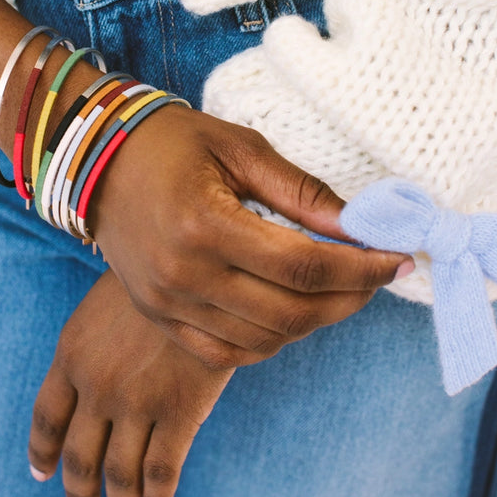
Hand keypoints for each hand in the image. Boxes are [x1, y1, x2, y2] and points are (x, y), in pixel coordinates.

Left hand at [28, 269, 233, 496]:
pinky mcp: (180, 410)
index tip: (43, 473)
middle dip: (79, 493)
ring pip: (120, 474)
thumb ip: (89, 348)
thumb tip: (83, 383)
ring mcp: (136, 401)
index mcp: (70, 355)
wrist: (196, 260)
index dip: (43, 453)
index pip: (46, 420)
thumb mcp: (103, 305)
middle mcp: (96, 385)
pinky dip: (157, 495)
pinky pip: (162, 471)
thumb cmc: (153, 274)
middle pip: (80, 459)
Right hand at [89, 105, 410, 367]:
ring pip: (266, 339)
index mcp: (204, 224)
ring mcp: (168, 304)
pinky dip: (272, 340)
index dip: (361, 266)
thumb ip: (300, 190)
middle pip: (292, 311)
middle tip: (381, 274)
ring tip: (344, 290)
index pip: (303, 264)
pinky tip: (294, 313)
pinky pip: (228, 353)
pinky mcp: (161, 318)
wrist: (99, 161)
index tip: (398, 257)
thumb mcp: (240, 147)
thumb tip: (359, 224)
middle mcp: (183, 275)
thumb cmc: (171, 143)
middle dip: (351, 297)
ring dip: (317, 320)